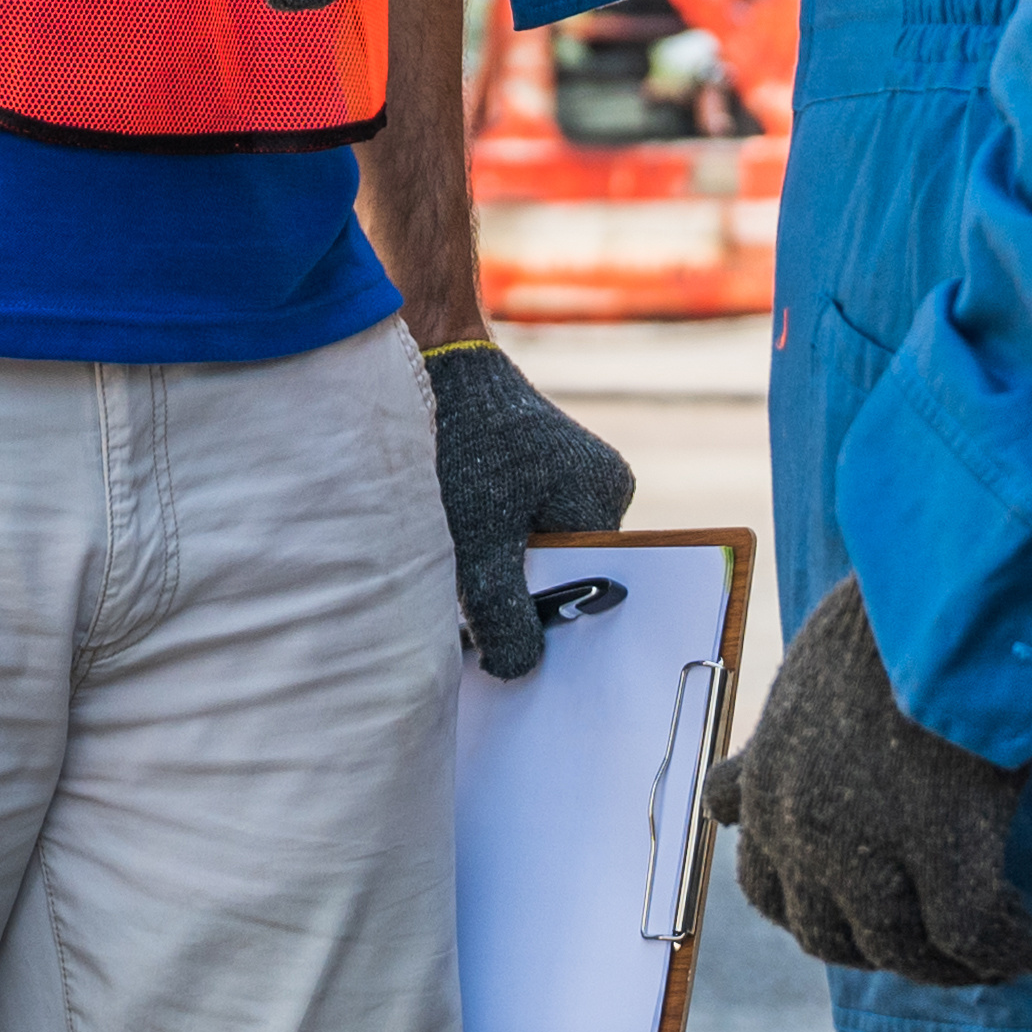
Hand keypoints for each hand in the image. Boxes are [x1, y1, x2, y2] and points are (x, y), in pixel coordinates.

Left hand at [421, 342, 640, 677]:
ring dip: (501, 570)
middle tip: (474, 611)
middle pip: (564, 573)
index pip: (590, 587)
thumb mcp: (478, 542)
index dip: (550, 623)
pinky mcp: (535, 467)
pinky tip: (459, 536)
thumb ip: (503, 612)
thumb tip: (519, 669)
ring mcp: (570, 474)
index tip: (512, 649)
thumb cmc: (458, 443)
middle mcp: (599, 486)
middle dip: (521, 597)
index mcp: (604, 498)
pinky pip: (523, 525)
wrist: (427, 361)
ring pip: (538, 553)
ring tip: (460, 561)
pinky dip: (492, 542)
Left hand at [701, 578, 1031, 985]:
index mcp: (763, 786)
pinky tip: (1031, 946)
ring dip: (946, 963)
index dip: (814, 910)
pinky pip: (971, 940)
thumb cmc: (882, 627)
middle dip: (877, 945)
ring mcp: (867, 849)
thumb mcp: (796, 690)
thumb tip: (729, 801)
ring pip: (901, 950)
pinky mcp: (943, 856)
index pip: (764, 893)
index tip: (859, 909)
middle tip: (931, 939)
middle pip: (828, 937)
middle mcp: (801, 830)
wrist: (942, 595)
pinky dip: (1003, 951)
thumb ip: (777, 757)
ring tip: (992, 950)